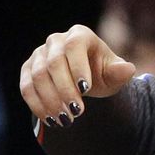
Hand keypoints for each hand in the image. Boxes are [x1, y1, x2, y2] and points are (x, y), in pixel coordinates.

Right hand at [19, 24, 135, 125]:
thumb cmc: (101, 74)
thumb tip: (128, 69)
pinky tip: (50, 120)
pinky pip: (26, 87)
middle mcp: (56, 41)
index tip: (86, 90)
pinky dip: (37, 105)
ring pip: (38, 76)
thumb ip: (120, 72)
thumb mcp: (114, 74)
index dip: (78, 67)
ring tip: (66, 119)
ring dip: (51, 100)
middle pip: (54, 63)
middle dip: (65, 90)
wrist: (85, 82)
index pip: (74, 47)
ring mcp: (39, 54)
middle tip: (78, 111)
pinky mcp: (28, 69)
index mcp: (80, 35)